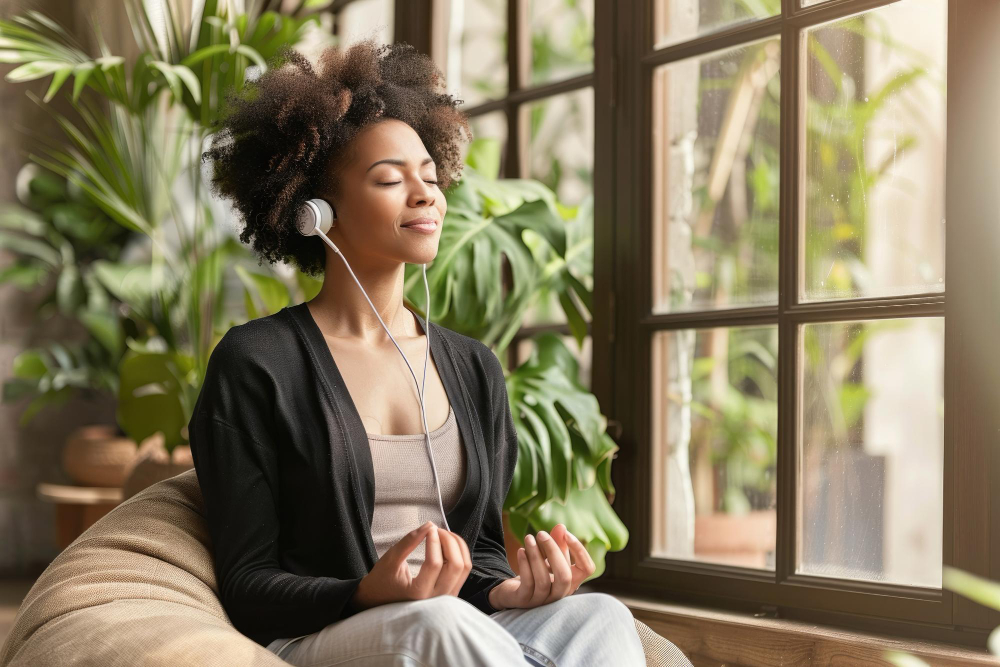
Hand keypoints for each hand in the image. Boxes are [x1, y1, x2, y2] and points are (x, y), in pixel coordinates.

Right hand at [352, 521, 472, 610]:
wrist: (379, 600)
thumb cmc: (382, 580)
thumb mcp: (391, 558)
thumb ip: (410, 541)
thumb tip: (429, 525)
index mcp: (418, 593)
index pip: (435, 562)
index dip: (434, 540)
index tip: (428, 527)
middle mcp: (435, 598)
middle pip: (457, 565)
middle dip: (450, 541)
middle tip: (436, 530)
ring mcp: (445, 598)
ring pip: (464, 568)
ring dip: (458, 547)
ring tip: (443, 535)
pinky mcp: (450, 594)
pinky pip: (463, 572)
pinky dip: (459, 555)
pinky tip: (447, 546)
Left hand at [488, 523, 595, 610]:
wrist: (513, 592)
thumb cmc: (535, 572)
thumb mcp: (547, 557)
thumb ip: (556, 543)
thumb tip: (561, 527)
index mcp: (571, 581)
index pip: (587, 569)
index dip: (579, 550)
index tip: (566, 533)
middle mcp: (560, 594)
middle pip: (564, 576)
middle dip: (553, 550)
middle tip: (541, 533)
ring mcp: (542, 600)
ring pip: (543, 579)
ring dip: (535, 555)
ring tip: (528, 538)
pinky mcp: (524, 600)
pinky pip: (528, 583)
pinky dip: (524, 564)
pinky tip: (521, 550)